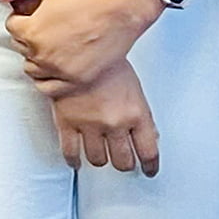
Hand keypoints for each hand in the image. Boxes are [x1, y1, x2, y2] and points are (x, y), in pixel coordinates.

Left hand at [2, 0, 163, 91]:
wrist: (123, 8)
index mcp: (32, 31)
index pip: (12, 26)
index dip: (23, 16)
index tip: (37, 13)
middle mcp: (43, 54)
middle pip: (21, 47)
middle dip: (29, 35)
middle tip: (48, 25)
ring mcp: (61, 70)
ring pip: (32, 68)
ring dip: (37, 56)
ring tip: (53, 42)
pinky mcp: (77, 80)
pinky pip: (49, 87)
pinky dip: (48, 77)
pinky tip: (57, 63)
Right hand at [49, 59, 161, 174]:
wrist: (76, 48)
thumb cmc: (106, 63)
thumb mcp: (134, 88)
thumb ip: (140, 114)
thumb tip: (148, 134)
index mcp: (136, 114)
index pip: (149, 151)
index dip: (150, 165)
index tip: (149, 170)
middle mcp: (115, 124)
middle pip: (124, 161)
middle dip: (125, 164)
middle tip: (123, 162)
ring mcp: (90, 125)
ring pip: (99, 160)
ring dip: (101, 160)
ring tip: (100, 156)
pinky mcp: (67, 123)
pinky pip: (71, 152)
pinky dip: (74, 161)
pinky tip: (76, 162)